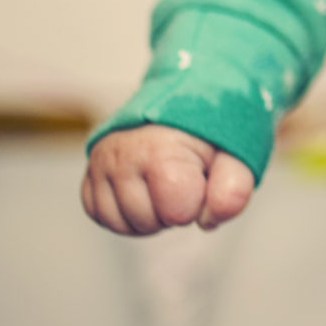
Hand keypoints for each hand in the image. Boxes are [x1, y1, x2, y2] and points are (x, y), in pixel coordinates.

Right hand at [81, 124, 255, 234]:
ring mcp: (100, 163)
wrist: (185, 102)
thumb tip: (208, 221)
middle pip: (147, 222)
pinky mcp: (89, 173)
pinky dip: (125, 214)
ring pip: (122, 224)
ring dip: (149, 215)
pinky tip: (145, 192)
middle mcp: (121, 155)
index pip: (176, 212)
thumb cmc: (211, 132)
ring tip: (165, 183)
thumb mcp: (236, 153)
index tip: (202, 175)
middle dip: (172, 210)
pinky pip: (102, 216)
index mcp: (159, 150)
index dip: (197, 202)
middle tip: (184, 177)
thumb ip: (234, 188)